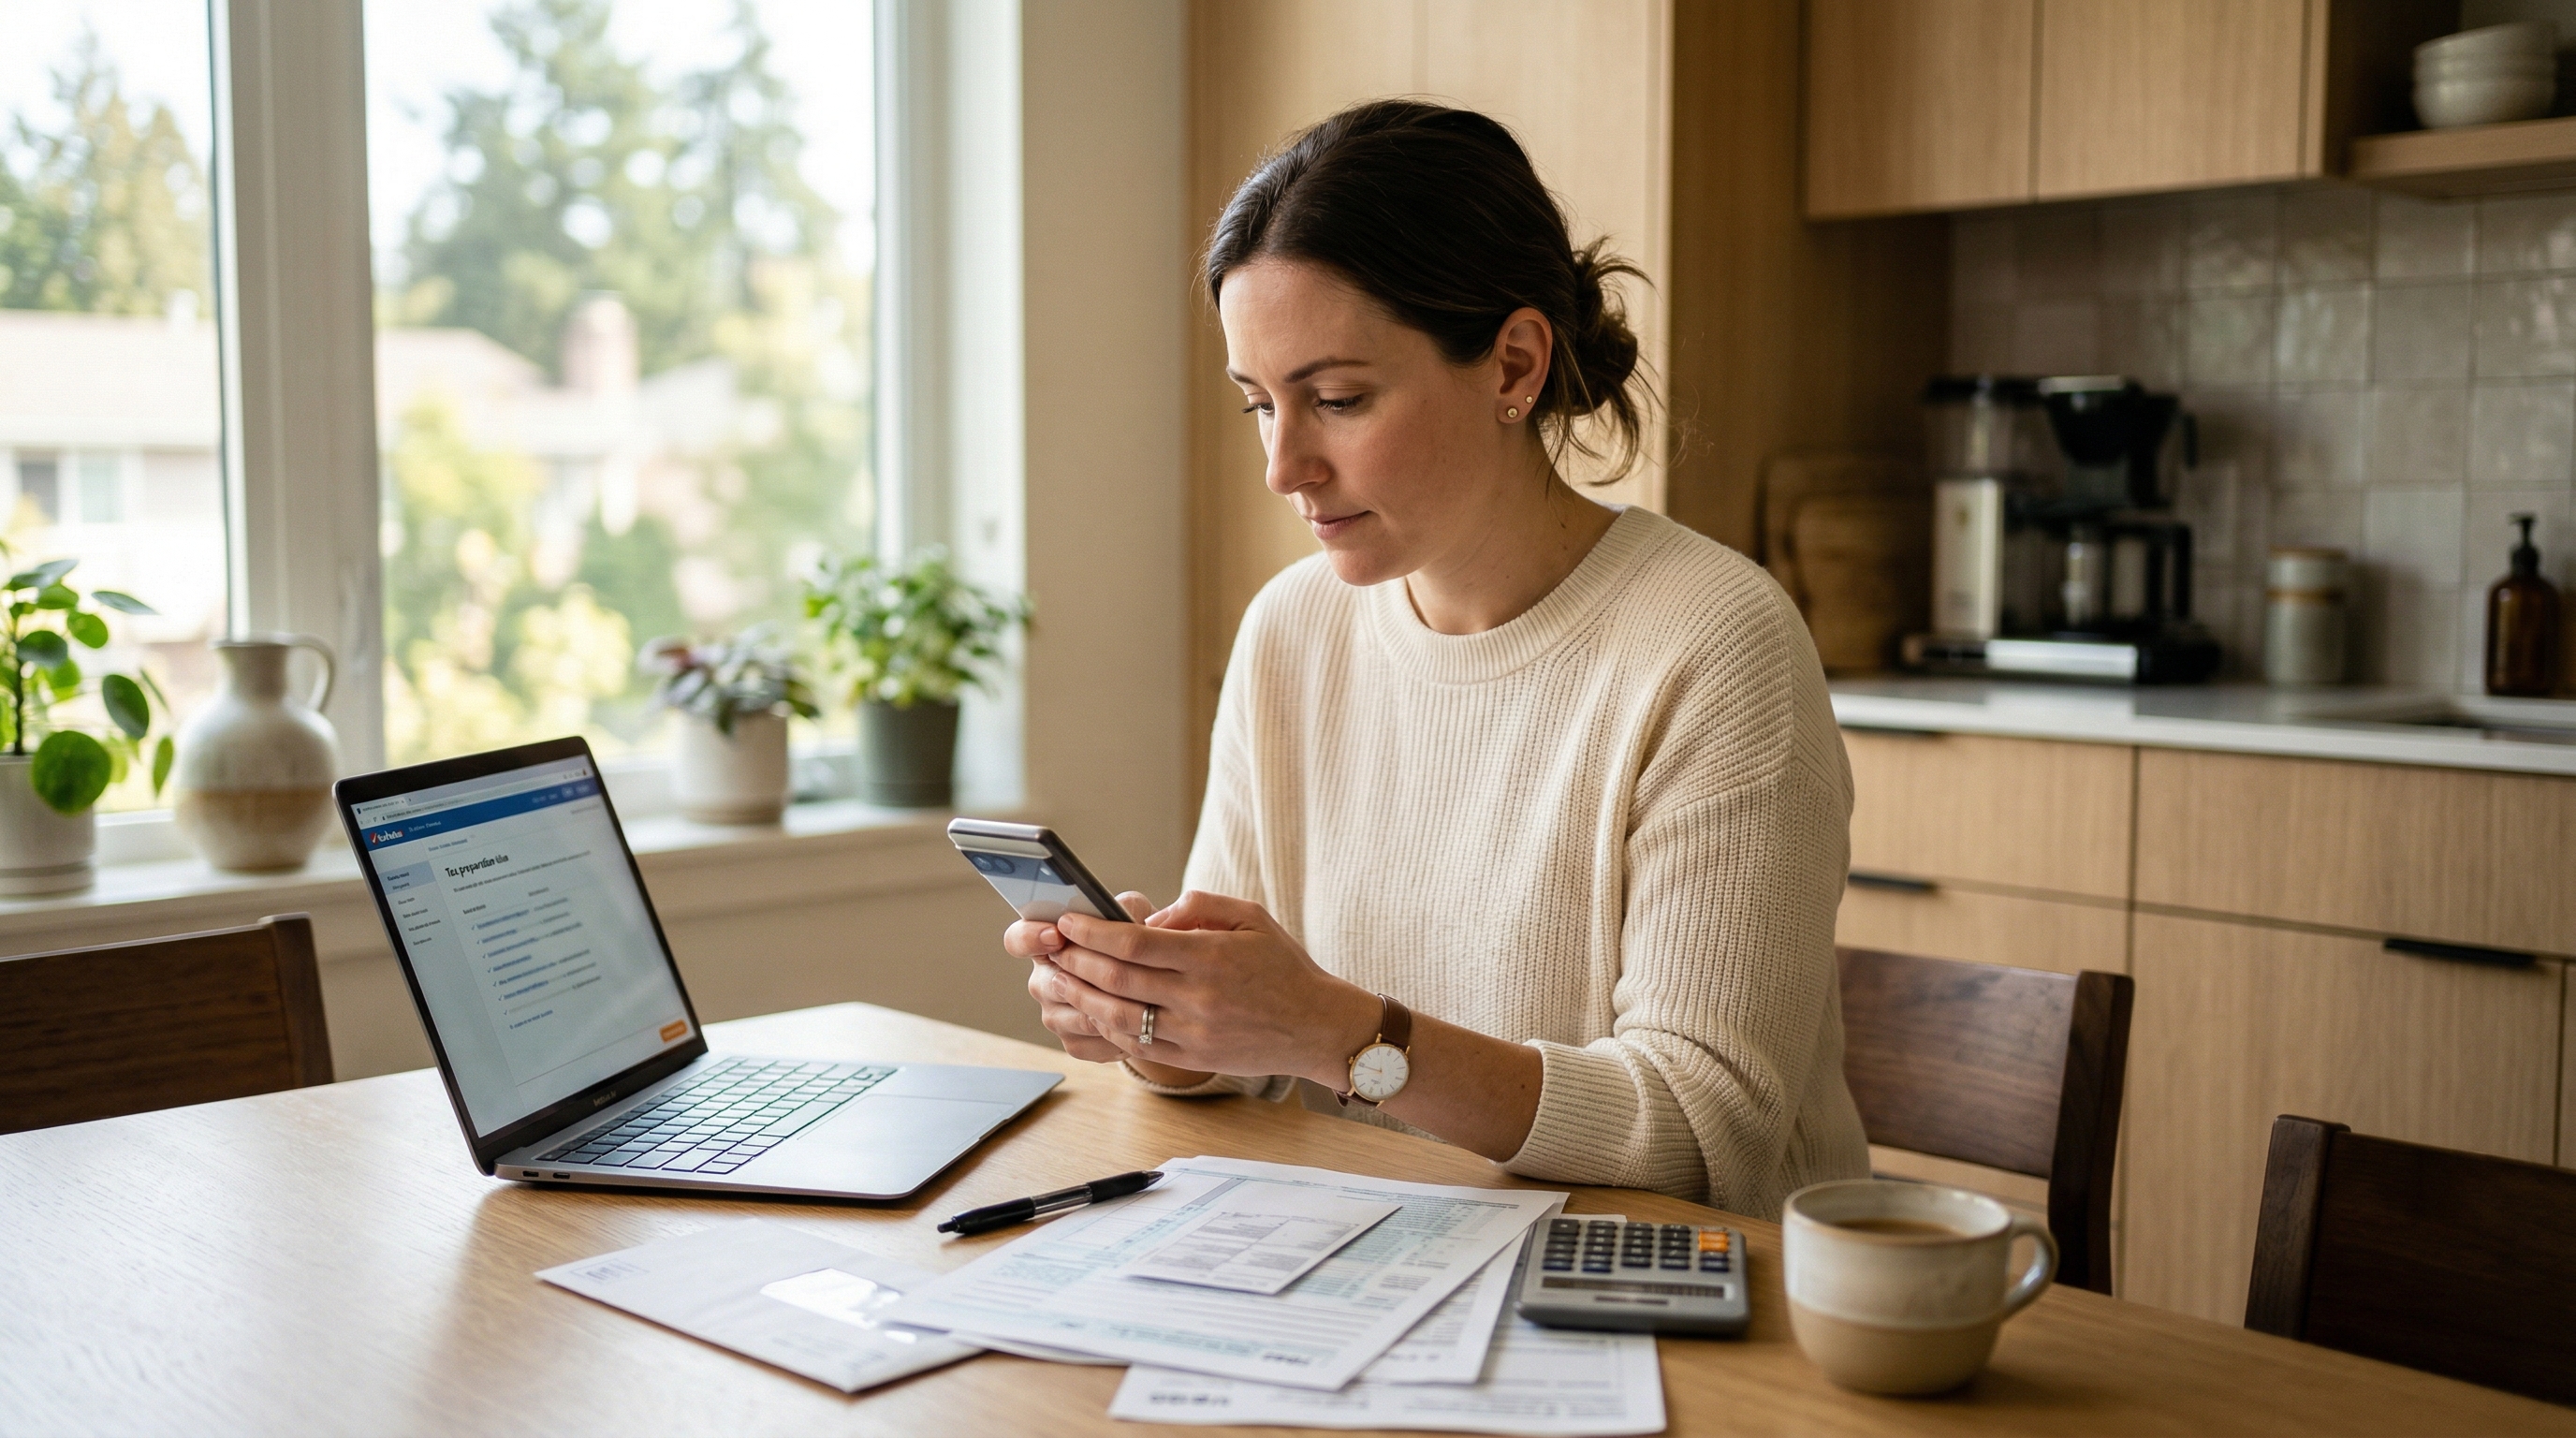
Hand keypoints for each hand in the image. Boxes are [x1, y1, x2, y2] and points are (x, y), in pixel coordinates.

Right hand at [1009, 895, 1149, 1065]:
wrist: (1159, 983)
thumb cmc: (1140, 939)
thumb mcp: (1138, 915)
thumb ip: (1130, 908)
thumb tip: (1133, 917)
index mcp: (1047, 942)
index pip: (1018, 939)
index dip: (1031, 937)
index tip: (1057, 934)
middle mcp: (1045, 979)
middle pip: (1045, 983)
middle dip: (1079, 977)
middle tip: (1109, 971)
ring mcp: (1055, 1014)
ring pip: (1069, 1016)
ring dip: (1101, 1007)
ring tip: (1137, 998)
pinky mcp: (1074, 1042)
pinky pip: (1087, 1042)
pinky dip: (1113, 1034)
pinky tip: (1139, 1023)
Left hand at [1041, 890, 1380, 1087]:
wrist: (1317, 1027)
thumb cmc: (1283, 965)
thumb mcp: (1251, 917)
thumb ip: (1198, 906)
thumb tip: (1150, 918)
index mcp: (1211, 957)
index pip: (1136, 943)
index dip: (1093, 933)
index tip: (1069, 921)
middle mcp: (1199, 998)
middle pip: (1118, 979)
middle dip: (1075, 961)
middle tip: (1050, 946)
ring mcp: (1193, 1033)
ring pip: (1119, 1015)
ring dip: (1081, 995)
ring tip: (1057, 978)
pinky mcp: (1192, 1057)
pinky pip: (1136, 1044)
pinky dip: (1106, 1025)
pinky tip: (1090, 1008)